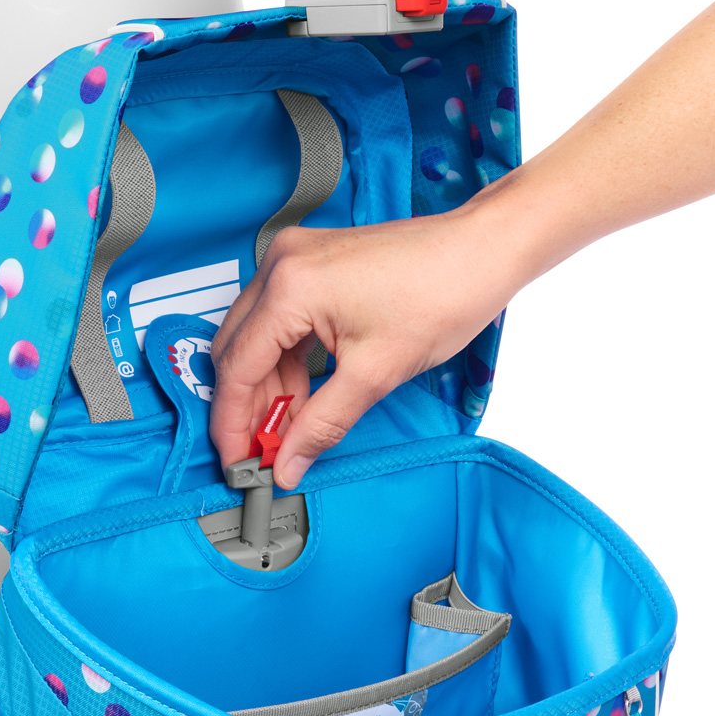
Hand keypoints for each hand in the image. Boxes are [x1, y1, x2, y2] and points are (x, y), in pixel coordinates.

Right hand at [209, 188, 528, 489]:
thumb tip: (288, 463)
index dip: (232, 423)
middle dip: (248, 408)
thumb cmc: (443, 294)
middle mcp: (282, 264)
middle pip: (238, 351)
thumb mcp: (375, 374)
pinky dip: (287, 362)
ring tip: (288, 431)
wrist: (482, 252)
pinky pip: (280, 321)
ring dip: (269, 387)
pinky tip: (302, 397)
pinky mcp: (311, 264)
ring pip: (257, 338)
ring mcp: (295, 260)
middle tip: (261, 454)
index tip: (238, 461)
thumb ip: (321, 425)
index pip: (237, 367)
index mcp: (290, 287)